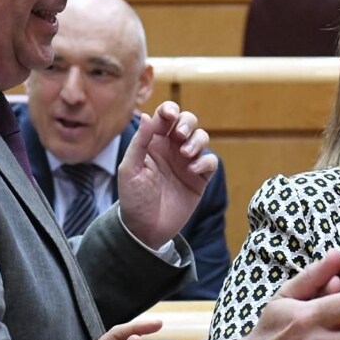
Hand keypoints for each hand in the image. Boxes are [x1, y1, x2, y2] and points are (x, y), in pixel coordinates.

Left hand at [117, 101, 216, 247]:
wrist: (145, 229)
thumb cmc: (133, 198)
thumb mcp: (129, 169)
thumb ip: (139, 142)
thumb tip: (146, 115)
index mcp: (153, 143)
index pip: (165, 117)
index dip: (169, 110)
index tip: (169, 116)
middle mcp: (172, 149)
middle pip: (188, 122)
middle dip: (187, 123)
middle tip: (180, 135)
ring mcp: (187, 163)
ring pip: (201, 138)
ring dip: (197, 140)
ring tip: (186, 155)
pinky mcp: (199, 179)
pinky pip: (210, 161)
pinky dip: (205, 161)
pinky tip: (193, 170)